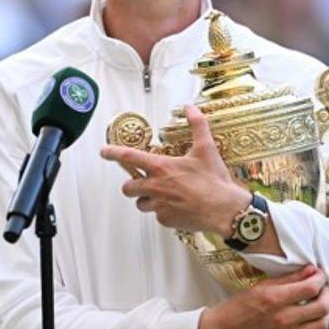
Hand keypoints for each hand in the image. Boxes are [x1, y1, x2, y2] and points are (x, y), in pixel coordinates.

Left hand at [101, 106, 247, 234]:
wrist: (225, 209)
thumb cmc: (214, 180)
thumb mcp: (206, 148)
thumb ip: (197, 125)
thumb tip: (191, 108)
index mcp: (161, 167)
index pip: (129, 158)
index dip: (113, 153)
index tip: (104, 152)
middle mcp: (155, 187)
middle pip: (128, 187)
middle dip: (131, 184)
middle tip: (142, 181)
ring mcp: (159, 206)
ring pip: (140, 204)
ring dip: (146, 199)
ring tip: (162, 195)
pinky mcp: (166, 220)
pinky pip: (157, 216)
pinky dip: (163, 211)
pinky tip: (177, 206)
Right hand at [197, 265, 328, 328]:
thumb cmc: (239, 307)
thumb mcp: (261, 287)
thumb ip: (288, 279)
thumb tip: (310, 270)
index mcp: (274, 299)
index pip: (310, 288)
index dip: (319, 279)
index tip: (318, 274)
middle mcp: (283, 319)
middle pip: (321, 307)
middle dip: (326, 294)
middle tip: (321, 288)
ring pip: (322, 325)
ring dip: (325, 312)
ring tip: (318, 304)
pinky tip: (311, 321)